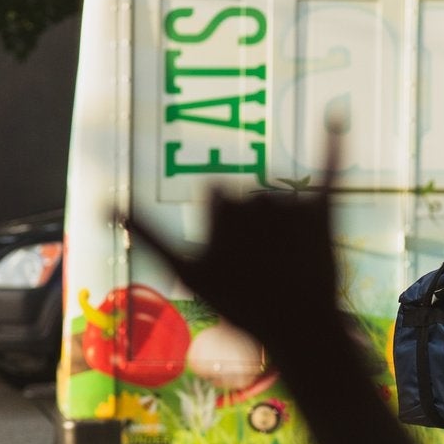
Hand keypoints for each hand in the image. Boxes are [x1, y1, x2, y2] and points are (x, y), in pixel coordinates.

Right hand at [125, 132, 343, 352]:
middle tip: (265, 264)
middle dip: (256, 226)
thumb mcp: (188, 272)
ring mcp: (290, 204)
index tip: (232, 256)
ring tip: (290, 262)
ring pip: (281, 197)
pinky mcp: (324, 210)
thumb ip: (147, 233)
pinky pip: (330, 166)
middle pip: (249, 195)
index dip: (222, 225)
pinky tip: (339, 111)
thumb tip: (104, 205)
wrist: (298, 332)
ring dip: (285, 226)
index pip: (214, 192)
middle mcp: (252, 200)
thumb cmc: (240, 305)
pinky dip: (334, 138)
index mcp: (216, 207)